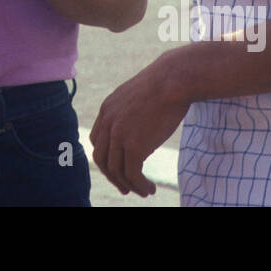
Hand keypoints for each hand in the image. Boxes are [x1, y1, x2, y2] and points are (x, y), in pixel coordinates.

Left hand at [90, 57, 191, 196]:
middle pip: (101, 158)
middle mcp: (108, 122)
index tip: (118, 167)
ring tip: (144, 191)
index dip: (106, 157)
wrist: (174, 79)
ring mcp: (119, 135)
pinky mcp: (134, 146)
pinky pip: (132, 174)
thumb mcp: (138, 94)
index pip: (96, 140)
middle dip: (112, 176)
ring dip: (128, 185)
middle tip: (125, 188)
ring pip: (116, 170)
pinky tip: (149, 188)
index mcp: (107, 109)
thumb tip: (140, 124)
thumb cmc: (165, 84)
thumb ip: (131, 110)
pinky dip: (139, 185)